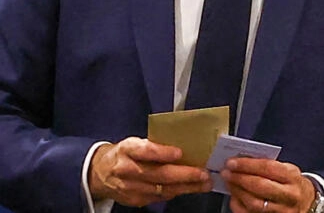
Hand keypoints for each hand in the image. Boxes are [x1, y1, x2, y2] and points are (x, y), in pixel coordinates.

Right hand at [88, 137, 211, 205]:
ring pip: (162, 189)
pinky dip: (176, 192)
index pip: (145, 151)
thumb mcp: (134, 143)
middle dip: (185, 175)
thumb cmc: (124, 154)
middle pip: (159, 174)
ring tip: (204, 184)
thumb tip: (185, 146)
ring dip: (187, 187)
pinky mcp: (134, 200)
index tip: (180, 153)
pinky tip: (189, 189)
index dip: (163, 152)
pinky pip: (159, 197)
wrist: (99, 173)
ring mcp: (130, 187)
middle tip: (204, 173)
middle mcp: (127, 169)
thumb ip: (154, 145)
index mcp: (127, 149)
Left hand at [222, 157, 315, 212]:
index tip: (232, 162)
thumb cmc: (292, 184)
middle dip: (240, 178)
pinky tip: (234, 196)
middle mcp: (289, 196)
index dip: (247, 165)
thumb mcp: (288, 170)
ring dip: (237, 191)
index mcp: (293, 178)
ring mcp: (281, 211)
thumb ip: (270, 165)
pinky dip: (238, 205)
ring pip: (254, 203)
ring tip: (229, 182)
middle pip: (260, 186)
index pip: (268, 168)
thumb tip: (243, 161)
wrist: (307, 203)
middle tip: (227, 172)